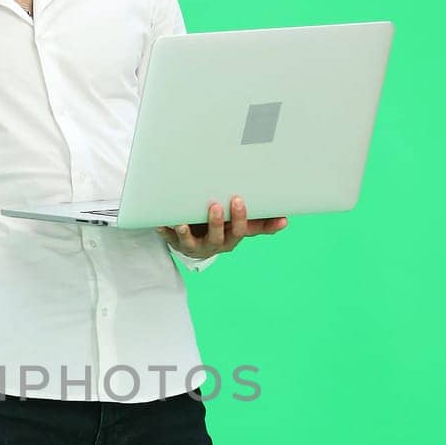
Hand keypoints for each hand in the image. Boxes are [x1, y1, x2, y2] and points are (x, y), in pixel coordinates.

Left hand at [156, 196, 287, 259]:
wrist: (195, 243)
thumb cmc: (222, 230)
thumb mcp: (240, 228)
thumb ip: (260, 224)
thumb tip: (285, 220)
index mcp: (230, 238)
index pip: (239, 230)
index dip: (240, 217)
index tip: (239, 200)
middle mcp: (212, 244)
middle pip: (216, 237)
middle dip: (216, 222)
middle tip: (216, 205)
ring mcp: (192, 244)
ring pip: (189, 241)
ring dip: (186, 232)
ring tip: (183, 222)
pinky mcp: (174, 241)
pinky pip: (167, 238)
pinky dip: (164, 230)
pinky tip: (160, 223)